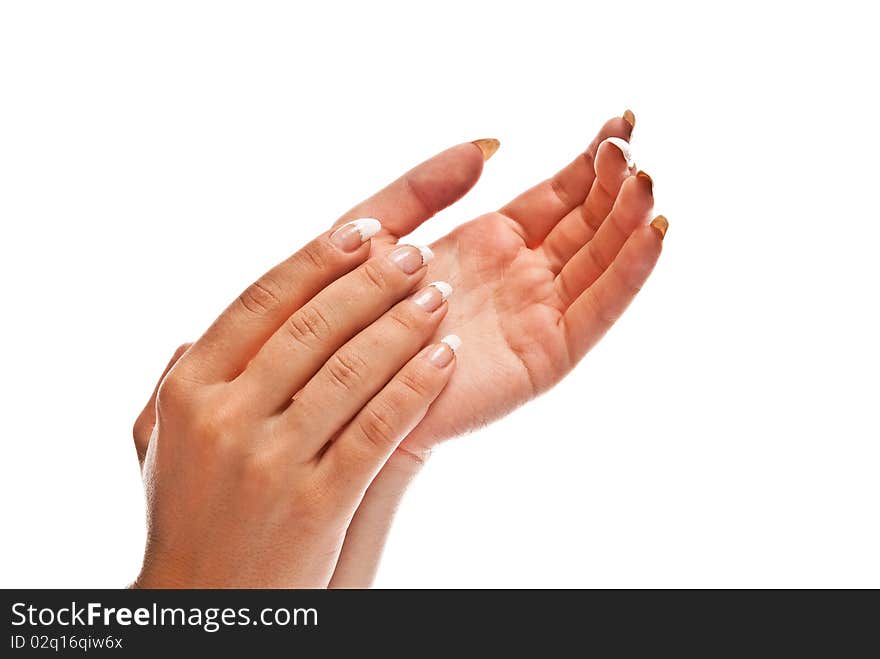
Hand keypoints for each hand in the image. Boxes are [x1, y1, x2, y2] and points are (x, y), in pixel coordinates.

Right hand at [134, 220, 462, 587]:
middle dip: (372, 281)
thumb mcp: (163, 448)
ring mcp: (268, 460)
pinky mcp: (315, 502)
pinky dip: (416, 387)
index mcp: (188, 388)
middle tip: (417, 253)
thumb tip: (194, 334)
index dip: (317, 258)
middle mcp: (224, 416)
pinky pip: (376, 429)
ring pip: (350, 371)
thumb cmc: (190, 519)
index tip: (363, 230)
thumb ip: (175, 386)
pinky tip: (445, 359)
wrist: (207, 608)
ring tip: (440, 296)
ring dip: (403, 326)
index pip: (261, 300)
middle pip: (311, 325)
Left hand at [332, 113, 666, 585]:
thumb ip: (425, 186)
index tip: (621, 122)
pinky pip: (597, 310)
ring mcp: (538, 314)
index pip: (558, 194)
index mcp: (491, 242)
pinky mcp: (545, 355)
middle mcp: (523, 275)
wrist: (345, 386)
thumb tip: (488, 144)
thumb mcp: (381, 229)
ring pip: (600, 261)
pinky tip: (651, 236)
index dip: (590, 160)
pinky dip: (628, 275)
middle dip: (615, 182)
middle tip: (633, 142)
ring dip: (629, 221)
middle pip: (588, 222)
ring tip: (648, 181)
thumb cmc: (350, 312)